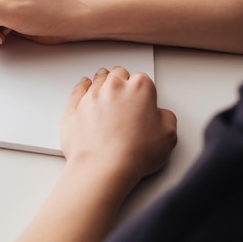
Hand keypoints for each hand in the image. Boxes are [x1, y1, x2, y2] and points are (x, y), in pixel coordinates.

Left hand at [61, 67, 177, 189]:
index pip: (142, 79)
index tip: (142, 99)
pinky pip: (78, 90)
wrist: (103, 166)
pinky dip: (82, 88)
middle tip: (124, 93)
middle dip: (121, 81)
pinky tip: (84, 88)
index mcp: (139, 88)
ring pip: (98, 80)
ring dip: (102, 82)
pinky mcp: (74, 107)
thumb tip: (160, 116)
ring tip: (105, 89)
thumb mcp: (168, 136)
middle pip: (118, 75)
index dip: (142, 90)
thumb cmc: (133, 153)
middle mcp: (113, 87)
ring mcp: (91, 96)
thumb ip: (166, 118)